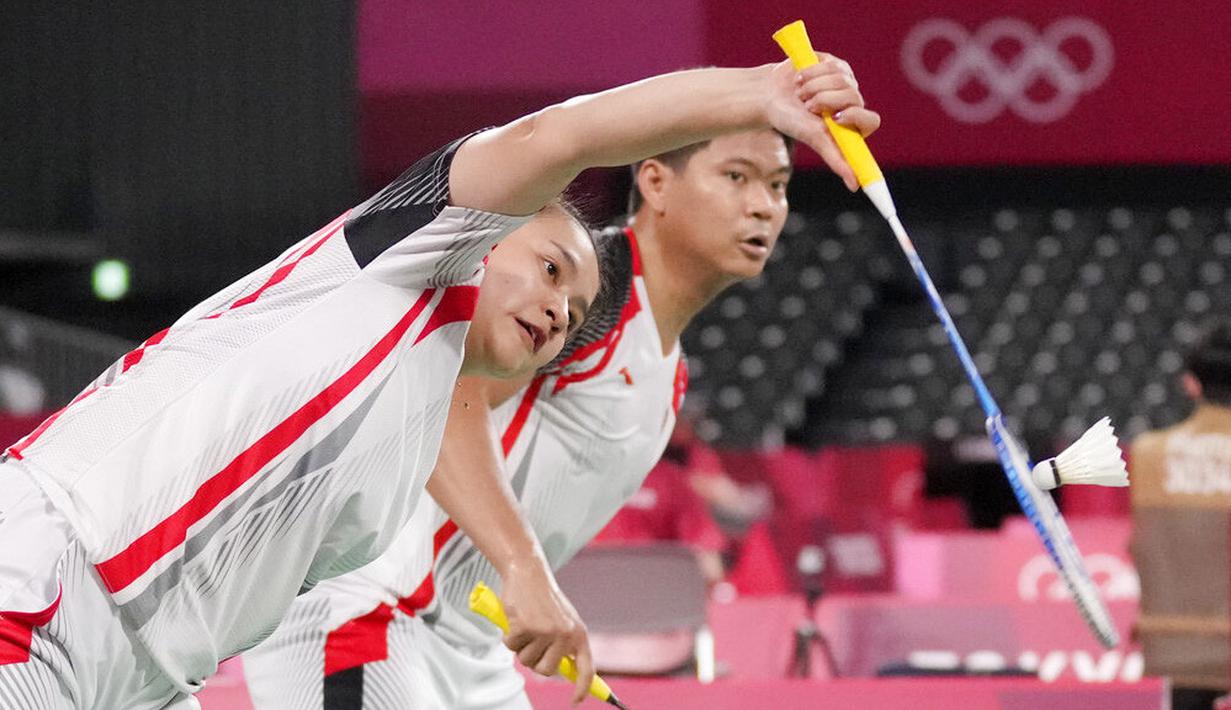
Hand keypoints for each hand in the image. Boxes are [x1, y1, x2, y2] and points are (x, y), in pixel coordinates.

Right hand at [499, 558, 594, 704]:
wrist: (528, 572)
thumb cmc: (543, 598)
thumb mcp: (563, 620)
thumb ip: (565, 644)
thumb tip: (561, 670)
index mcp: (578, 633)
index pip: (586, 668)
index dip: (583, 688)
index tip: (576, 701)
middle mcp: (565, 634)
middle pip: (546, 670)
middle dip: (534, 661)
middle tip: (531, 642)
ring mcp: (546, 631)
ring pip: (526, 660)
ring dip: (520, 646)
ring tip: (525, 624)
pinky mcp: (525, 627)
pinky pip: (511, 646)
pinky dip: (508, 636)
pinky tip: (515, 619)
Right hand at [765, 58, 880, 190]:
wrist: (770, 95)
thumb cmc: (791, 121)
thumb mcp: (814, 140)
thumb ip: (836, 160)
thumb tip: (854, 186)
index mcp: (852, 124)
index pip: (871, 120)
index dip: (854, 116)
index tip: (835, 118)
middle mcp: (852, 102)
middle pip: (853, 96)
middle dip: (825, 100)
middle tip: (808, 106)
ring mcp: (845, 80)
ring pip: (841, 79)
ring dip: (814, 87)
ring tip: (800, 93)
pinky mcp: (835, 63)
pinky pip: (831, 65)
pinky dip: (811, 73)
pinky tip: (801, 78)